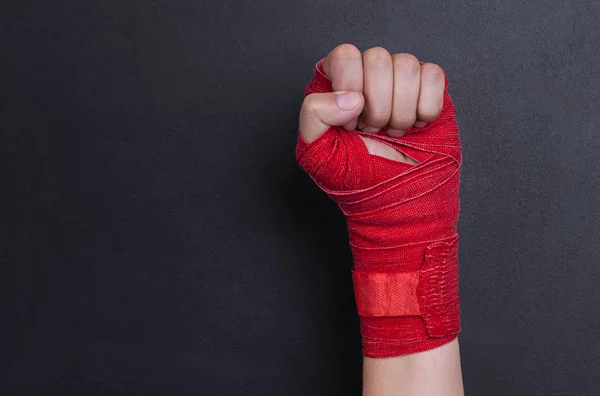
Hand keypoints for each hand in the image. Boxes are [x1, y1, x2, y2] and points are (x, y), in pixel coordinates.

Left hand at [299, 44, 445, 163]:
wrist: (395, 198)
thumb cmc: (356, 176)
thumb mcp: (317, 153)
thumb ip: (314, 115)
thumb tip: (351, 97)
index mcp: (336, 82)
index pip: (346, 56)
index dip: (351, 89)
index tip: (351, 124)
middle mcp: (367, 74)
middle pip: (378, 58)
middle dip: (378, 105)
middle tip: (374, 130)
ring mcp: (399, 79)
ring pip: (407, 65)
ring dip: (401, 109)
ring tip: (393, 130)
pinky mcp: (429, 88)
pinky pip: (434, 76)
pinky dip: (426, 108)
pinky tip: (416, 125)